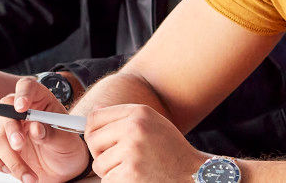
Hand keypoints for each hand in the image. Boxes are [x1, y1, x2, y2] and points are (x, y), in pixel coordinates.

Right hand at [0, 77, 88, 182]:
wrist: (62, 170)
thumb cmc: (66, 149)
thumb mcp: (66, 141)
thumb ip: (52, 134)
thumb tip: (36, 128)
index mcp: (40, 101)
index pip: (27, 87)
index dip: (23, 94)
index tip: (21, 107)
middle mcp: (21, 111)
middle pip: (6, 111)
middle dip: (11, 131)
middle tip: (20, 145)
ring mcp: (8, 127)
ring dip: (10, 158)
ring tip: (28, 174)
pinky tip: (10, 169)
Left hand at [84, 104, 210, 181]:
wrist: (193, 173)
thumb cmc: (170, 149)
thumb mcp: (152, 122)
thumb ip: (123, 116)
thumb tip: (94, 109)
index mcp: (138, 113)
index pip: (94, 118)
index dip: (92, 131)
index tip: (100, 141)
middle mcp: (134, 128)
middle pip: (92, 141)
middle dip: (101, 153)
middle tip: (121, 158)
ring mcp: (132, 152)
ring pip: (98, 164)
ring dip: (111, 171)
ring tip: (133, 168)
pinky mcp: (130, 174)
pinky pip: (107, 180)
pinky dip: (117, 182)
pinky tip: (135, 178)